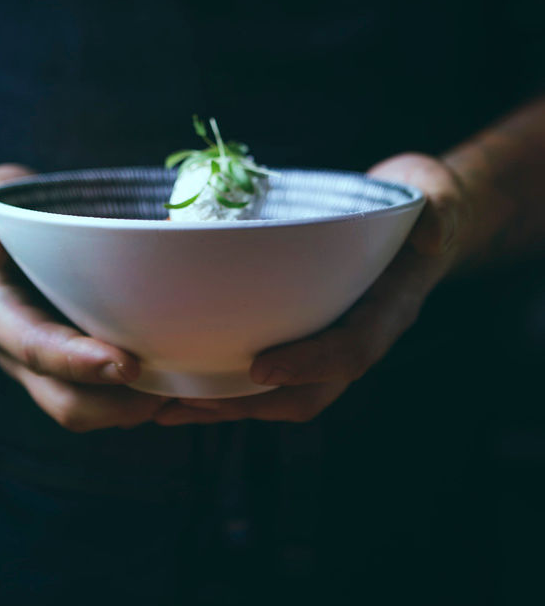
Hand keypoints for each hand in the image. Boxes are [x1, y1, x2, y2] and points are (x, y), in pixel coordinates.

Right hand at [0, 165, 166, 430]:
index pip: (39, 351)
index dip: (82, 364)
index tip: (130, 364)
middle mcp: (18, 353)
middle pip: (66, 403)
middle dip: (117, 404)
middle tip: (172, 389)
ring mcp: (45, 367)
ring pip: (88, 411)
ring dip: (133, 409)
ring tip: (183, 390)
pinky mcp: (70, 368)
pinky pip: (103, 400)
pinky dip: (136, 399)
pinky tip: (176, 380)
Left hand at [155, 153, 470, 426]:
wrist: (420, 218)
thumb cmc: (423, 203)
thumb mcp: (438, 196)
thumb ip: (440, 211)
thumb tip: (433, 233)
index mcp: (388, 311)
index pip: (352, 350)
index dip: (309, 364)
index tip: (259, 368)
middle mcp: (357, 335)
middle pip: (309, 392)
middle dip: (250, 404)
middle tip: (192, 403)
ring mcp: (329, 338)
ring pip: (280, 393)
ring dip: (225, 404)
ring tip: (165, 408)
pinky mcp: (304, 332)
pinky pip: (265, 372)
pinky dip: (223, 383)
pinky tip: (176, 384)